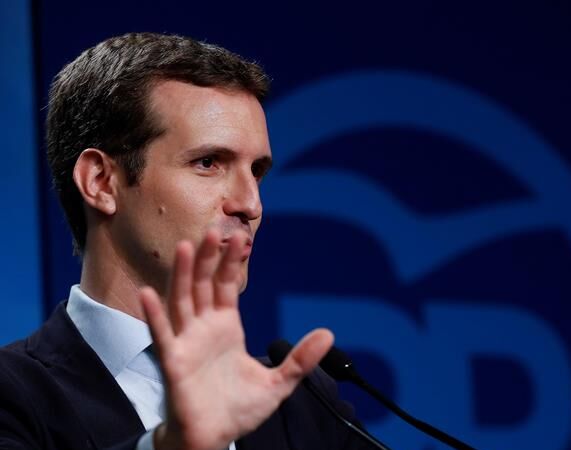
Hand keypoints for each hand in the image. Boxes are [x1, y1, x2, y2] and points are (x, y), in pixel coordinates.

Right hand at [140, 229, 333, 449]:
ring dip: (183, 275)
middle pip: (205, 286)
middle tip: (214, 230)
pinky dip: (153, 314)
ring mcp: (188, 342)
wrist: (214, 438)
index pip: (229, 287)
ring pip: (183, 301)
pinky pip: (162, 335)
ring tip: (186, 247)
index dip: (233, 263)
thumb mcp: (279, 382)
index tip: (241, 238)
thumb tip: (329, 334)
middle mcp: (205, 329)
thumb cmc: (239, 409)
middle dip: (210, 259)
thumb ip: (300, 358)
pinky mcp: (174, 362)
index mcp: (228, 328)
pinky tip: (147, 293)